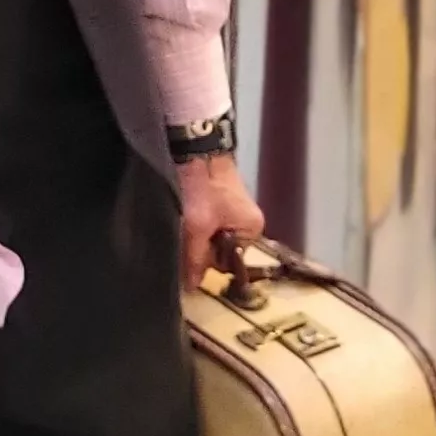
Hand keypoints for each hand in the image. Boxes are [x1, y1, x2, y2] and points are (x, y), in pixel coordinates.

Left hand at [175, 154, 264, 289]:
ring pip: (211, 236)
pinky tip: (184, 214)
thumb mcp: (197, 226)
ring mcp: (233, 209)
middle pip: (220, 249)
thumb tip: (191, 287)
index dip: (208, 260)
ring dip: (196, 233)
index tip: (192, 251)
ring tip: (183, 222)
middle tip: (186, 233)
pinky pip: (207, 222)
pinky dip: (195, 221)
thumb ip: (195, 258)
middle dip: (201, 245)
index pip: (229, 261)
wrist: (195, 148)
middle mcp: (247, 221)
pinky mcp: (219, 200)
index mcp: (252, 230)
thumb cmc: (202, 187)